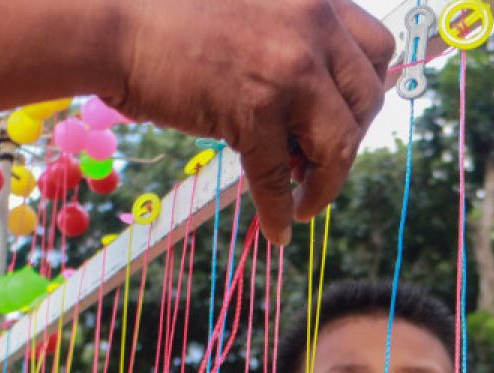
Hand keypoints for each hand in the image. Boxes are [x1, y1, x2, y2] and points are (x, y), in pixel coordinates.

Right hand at [107, 0, 394, 244]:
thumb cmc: (170, 17)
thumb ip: (291, 36)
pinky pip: (281, 177)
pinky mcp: (253, 112)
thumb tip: (316, 105)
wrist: (115, 25)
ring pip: (338, 144)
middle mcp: (312, 27)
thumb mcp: (254, 8)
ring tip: (309, 205)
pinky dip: (281, 211)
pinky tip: (279, 230)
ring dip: (328, 184)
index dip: (366, 91)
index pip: (378, 49)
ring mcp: (287, 70)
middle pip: (367, 101)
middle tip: (321, 161)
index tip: (347, 117)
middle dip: (351, 139)